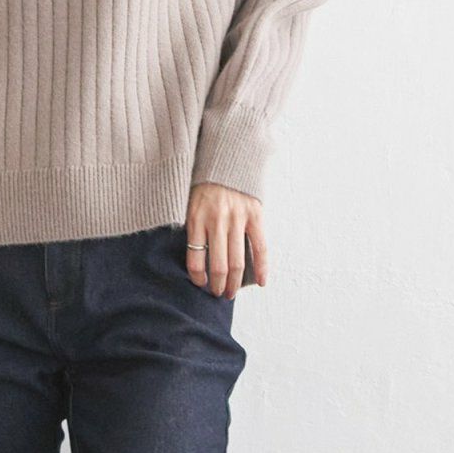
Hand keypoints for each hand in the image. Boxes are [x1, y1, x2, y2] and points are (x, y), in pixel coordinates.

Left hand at [185, 183, 266, 297]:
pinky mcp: (255, 216)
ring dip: (235, 282)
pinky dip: (262, 267)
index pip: (195, 259)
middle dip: (218, 286)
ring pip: (237, 261)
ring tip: (232, 292)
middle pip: (218, 265)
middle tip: (219, 294)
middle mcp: (216, 221)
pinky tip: (261, 282)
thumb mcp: (191, 204)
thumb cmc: (206, 185)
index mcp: (196, 219)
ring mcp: (237, 219)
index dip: (197, 277)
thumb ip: (195, 229)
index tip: (201, 285)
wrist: (227, 158)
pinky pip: (260, 247)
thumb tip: (198, 258)